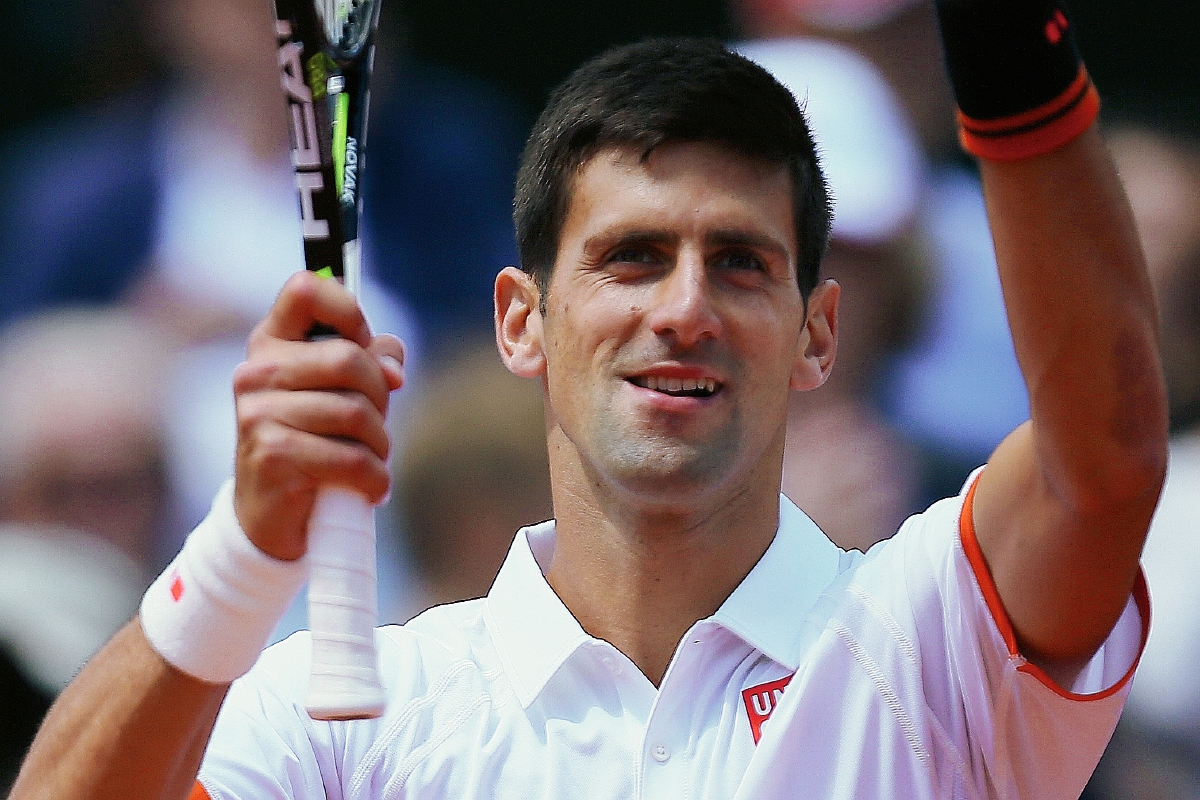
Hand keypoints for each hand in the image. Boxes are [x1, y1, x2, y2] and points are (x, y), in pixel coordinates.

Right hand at [231, 271, 405, 560]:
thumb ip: (371, 362)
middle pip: (349, 359)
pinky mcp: (271, 455)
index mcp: (272, 341)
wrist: (272, 516)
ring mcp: (258, 412)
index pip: (306, 289)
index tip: (361, 345)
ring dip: (379, 445)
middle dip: (379, 397)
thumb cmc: (315, 442)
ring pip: (355, 412)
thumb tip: (393, 369)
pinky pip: (350, 458)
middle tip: (375, 428)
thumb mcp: (342, 393)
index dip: (348, 311)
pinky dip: (373, 478)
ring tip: (370, 461)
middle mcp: (256, 370)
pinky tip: (370, 488)